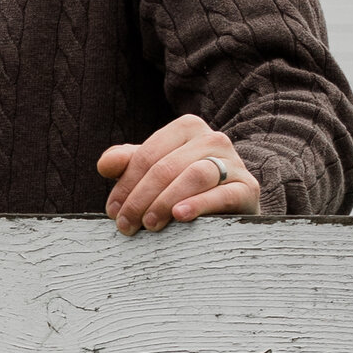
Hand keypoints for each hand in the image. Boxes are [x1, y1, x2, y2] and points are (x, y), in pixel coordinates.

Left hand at [99, 116, 261, 234]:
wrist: (230, 207)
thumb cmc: (181, 187)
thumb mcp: (152, 172)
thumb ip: (126, 163)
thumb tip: (104, 164)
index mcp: (187, 128)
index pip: (147, 155)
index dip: (125, 184)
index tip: (112, 211)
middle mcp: (213, 139)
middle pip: (166, 167)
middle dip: (140, 198)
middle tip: (126, 225)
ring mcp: (234, 162)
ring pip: (194, 176)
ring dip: (164, 202)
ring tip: (149, 224)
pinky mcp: (248, 188)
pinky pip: (222, 194)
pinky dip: (199, 204)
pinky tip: (179, 216)